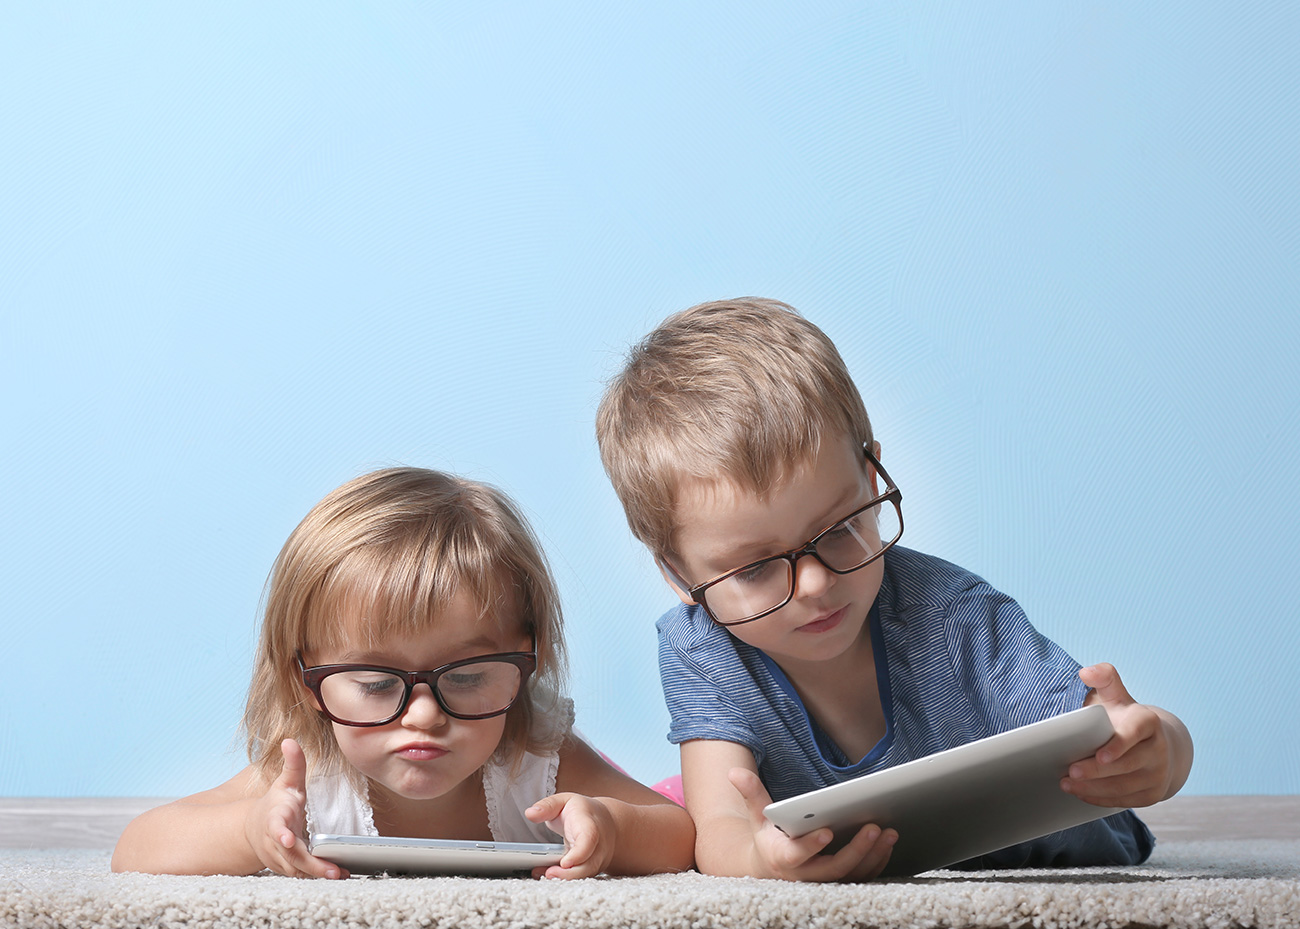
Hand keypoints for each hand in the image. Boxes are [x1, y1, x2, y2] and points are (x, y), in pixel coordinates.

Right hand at [244, 739, 345, 878]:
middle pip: (291, 855)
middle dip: (311, 864)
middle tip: (332, 870)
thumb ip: (293, 763)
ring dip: (317, 874)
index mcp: (275, 818)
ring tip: (340, 874)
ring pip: (297, 870)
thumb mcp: (286, 782)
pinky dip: (317, 876)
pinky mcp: (286, 867)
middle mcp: (274, 841)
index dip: (280, 833)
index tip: (286, 838)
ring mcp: (279, 857)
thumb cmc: (276, 803)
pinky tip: (337, 875)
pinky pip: (301, 874)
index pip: (275, 826)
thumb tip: (290, 741)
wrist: (255, 829)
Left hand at [525, 793, 615, 878]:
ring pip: (585, 875)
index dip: (579, 853)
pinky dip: (565, 879)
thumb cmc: (583, 811)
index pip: (589, 839)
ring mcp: (597, 859)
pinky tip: (549, 875)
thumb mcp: (564, 801)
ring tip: (545, 874)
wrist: (608, 822)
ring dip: (565, 879)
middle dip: (569, 874)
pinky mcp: (592, 869)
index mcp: (590, 824)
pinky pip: (580, 877)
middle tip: (549, 874)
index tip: (564, 863)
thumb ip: (547, 806)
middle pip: (588, 864)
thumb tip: (530, 813)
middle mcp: (598, 845)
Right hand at [729, 767, 895, 881]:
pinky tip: (888, 842)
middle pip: (834, 868)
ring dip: (873, 855)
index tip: (827, 830)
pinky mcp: (841, 882)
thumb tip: (733, 771)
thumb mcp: (756, 816)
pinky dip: (877, 861)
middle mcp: (805, 875)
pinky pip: (863, 877)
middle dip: (856, 849)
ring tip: (889, 832)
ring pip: (853, 875)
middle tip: (874, 827)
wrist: (774, 867)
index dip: (812, 845)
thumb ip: (751, 794)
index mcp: (782, 858)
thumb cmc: (768, 837)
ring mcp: (825, 881)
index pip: (797, 855)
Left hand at [1063, 663, 1182, 807]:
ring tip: (1066, 784)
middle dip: (1097, 771)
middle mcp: (1158, 749)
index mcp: (1148, 722)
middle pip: (1127, 765)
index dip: (1119, 746)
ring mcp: (1158, 774)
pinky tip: (1080, 793)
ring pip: (1124, 786)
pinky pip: (1125, 800)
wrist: (1156, 745)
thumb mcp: (1116, 695)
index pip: (1135, 734)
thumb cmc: (1125, 718)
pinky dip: (1101, 799)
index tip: (1100, 756)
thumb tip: (1087, 672)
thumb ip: (1104, 678)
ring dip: (1094, 788)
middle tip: (1069, 772)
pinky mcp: (1153, 794)